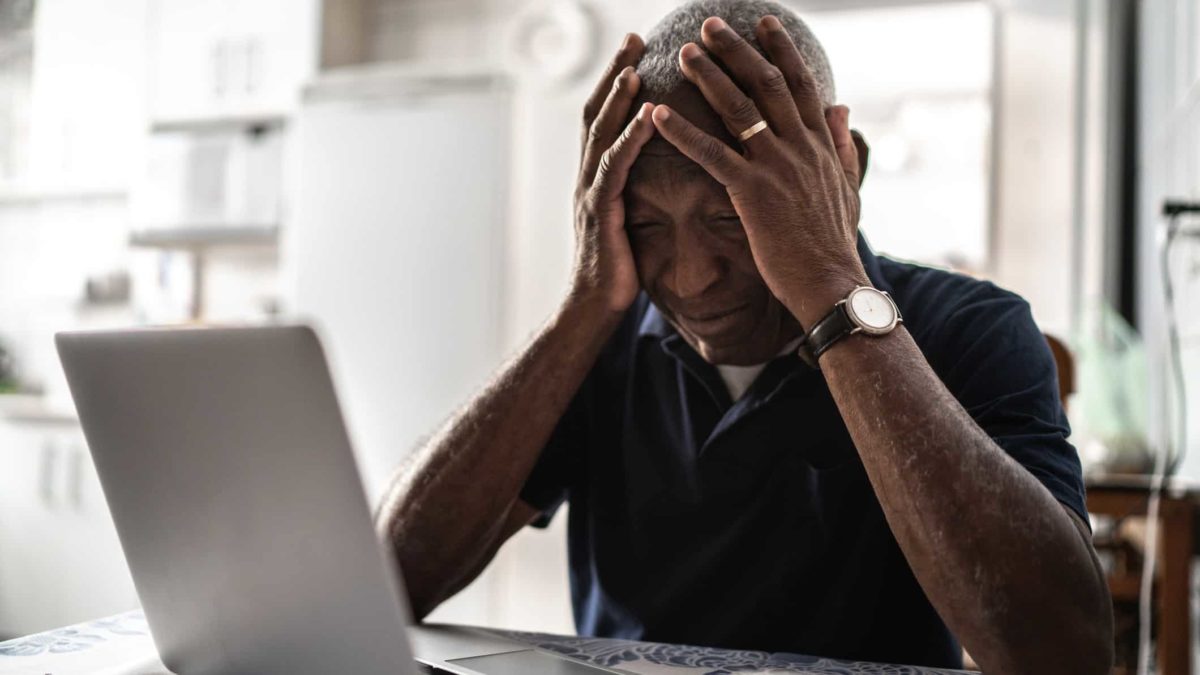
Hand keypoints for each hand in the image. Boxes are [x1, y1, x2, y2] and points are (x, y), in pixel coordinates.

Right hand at [568, 34, 657, 315]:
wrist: (594, 308)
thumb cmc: (619, 268)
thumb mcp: (629, 219)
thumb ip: (636, 189)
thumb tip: (664, 169)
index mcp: (596, 175)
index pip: (605, 115)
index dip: (616, 79)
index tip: (636, 47)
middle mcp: (587, 176)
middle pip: (597, 111)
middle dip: (614, 72)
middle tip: (634, 37)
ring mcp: (590, 192)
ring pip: (601, 134)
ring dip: (618, 98)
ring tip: (636, 67)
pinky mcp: (600, 212)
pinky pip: (614, 167)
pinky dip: (630, 138)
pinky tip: (647, 116)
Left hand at [649, 15, 867, 327]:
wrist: (830, 284)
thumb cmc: (833, 244)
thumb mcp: (848, 187)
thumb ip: (842, 145)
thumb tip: (843, 108)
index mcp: (820, 145)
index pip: (801, 84)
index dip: (781, 51)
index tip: (764, 24)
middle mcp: (800, 146)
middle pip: (767, 84)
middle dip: (737, 50)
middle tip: (710, 25)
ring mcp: (777, 167)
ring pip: (739, 109)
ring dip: (708, 76)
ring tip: (683, 52)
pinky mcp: (752, 193)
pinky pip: (711, 154)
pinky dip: (683, 131)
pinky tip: (658, 114)